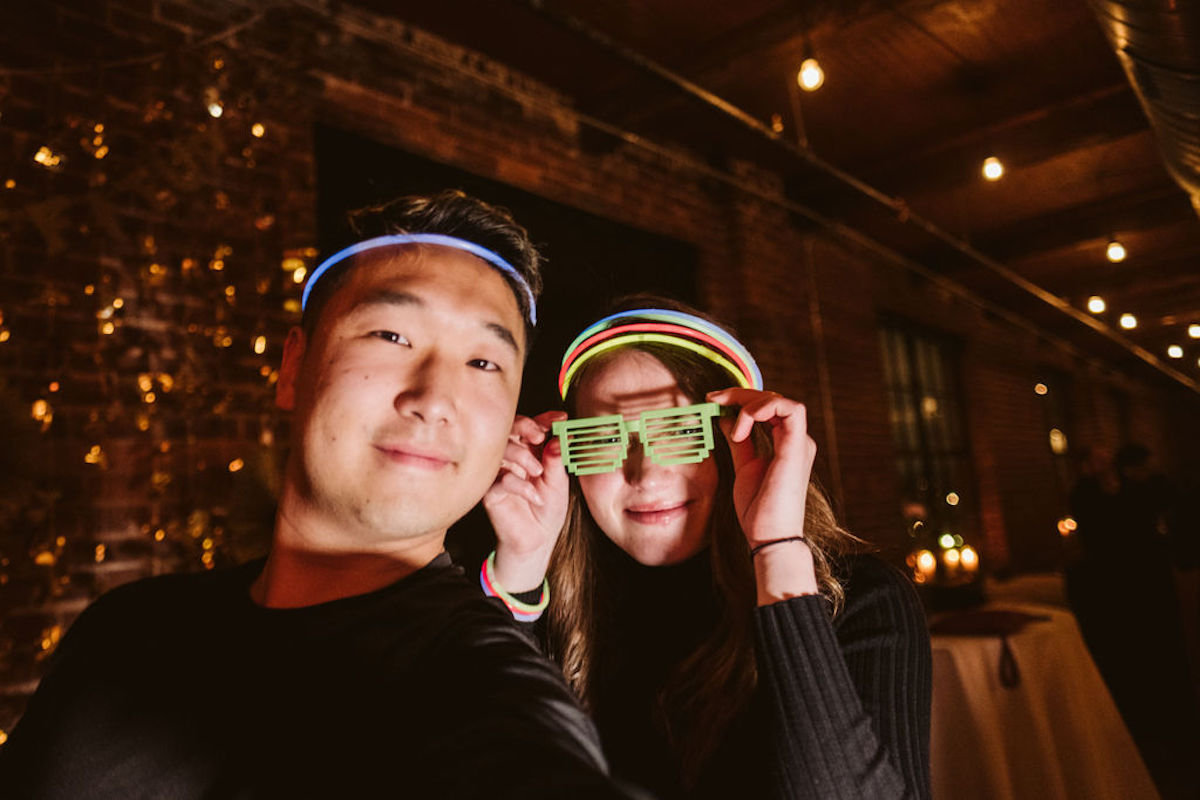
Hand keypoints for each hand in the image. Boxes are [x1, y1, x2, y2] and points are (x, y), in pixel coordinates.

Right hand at [482, 411, 569, 592]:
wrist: (538, 540)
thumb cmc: (547, 509)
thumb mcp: (558, 482)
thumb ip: (556, 460)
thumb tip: (558, 437)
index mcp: (530, 451)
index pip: (533, 427)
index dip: (545, 419)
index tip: (560, 419)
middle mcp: (513, 458)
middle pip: (511, 429)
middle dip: (526, 427)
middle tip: (539, 436)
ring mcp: (499, 472)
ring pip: (502, 449)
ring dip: (522, 457)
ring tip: (538, 473)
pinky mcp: (490, 492)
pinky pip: (500, 479)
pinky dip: (520, 485)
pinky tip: (535, 496)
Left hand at [706, 388, 816, 545]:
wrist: (768, 536)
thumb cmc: (758, 508)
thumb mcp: (743, 466)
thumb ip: (739, 441)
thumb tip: (724, 419)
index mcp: (786, 443)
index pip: (767, 406)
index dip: (741, 397)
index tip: (713, 400)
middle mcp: (796, 439)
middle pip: (771, 398)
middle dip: (740, 394)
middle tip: (714, 398)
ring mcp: (799, 442)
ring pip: (780, 399)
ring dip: (750, 402)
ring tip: (732, 426)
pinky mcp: (797, 448)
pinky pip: (791, 410)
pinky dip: (764, 409)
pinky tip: (742, 426)